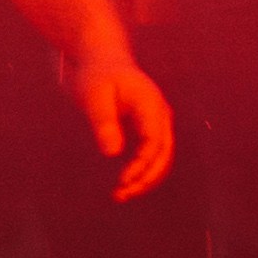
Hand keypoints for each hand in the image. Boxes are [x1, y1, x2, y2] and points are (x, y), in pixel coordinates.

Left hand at [68, 46, 172, 201]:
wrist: (104, 61)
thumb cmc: (96, 77)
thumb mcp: (93, 97)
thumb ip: (103, 123)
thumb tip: (112, 154)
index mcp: (150, 104)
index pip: (154, 140)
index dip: (142, 164)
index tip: (122, 182)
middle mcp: (160, 115)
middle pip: (164, 153)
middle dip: (146, 178)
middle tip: (121, 196)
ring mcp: (158, 122)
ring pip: (162, 157)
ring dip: (146, 179)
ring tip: (120, 196)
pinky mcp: (150, 129)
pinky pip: (153, 155)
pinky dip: (143, 172)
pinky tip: (125, 184)